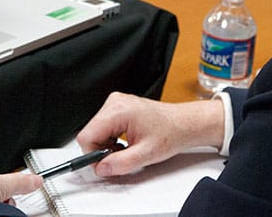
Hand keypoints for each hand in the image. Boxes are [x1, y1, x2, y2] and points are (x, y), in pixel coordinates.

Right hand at [76, 92, 224, 176]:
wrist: (183, 123)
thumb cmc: (171, 132)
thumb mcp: (146, 154)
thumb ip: (121, 163)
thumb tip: (102, 168)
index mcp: (119, 110)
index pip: (87, 136)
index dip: (93, 154)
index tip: (104, 165)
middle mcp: (114, 102)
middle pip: (90, 133)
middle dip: (101, 150)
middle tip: (120, 157)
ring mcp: (115, 103)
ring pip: (95, 131)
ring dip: (106, 145)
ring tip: (126, 149)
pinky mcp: (118, 107)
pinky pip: (103, 127)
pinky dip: (111, 139)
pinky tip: (125, 142)